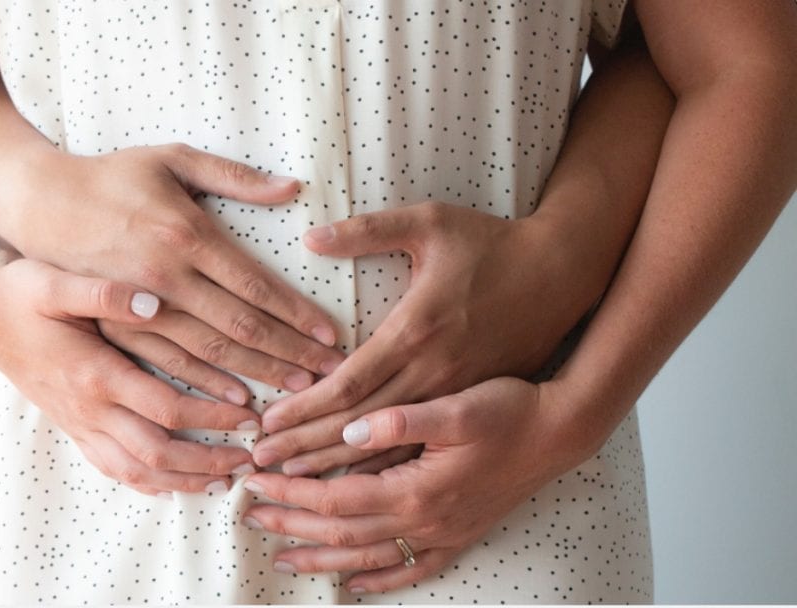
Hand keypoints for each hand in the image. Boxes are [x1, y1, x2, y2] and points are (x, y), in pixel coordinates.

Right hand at [0, 257, 259, 495]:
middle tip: (249, 461)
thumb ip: (105, 294)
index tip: (251, 414)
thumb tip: (154, 301)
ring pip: (135, 471)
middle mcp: (88, 408)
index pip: (167, 408)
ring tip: (221, 482)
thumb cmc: (18, 293)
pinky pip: (110, 467)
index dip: (213, 417)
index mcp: (95, 373)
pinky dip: (145, 482)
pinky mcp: (70, 425)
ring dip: (182, 481)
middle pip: (157, 453)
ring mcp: (77, 422)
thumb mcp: (56, 282)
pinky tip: (170, 484)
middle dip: (207, 462)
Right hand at [7, 143, 345, 402]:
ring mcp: (138, 309)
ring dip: (256, 376)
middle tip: (329, 375)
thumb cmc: (110, 176)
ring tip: (295, 395)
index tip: (331, 335)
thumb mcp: (170, 158)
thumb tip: (292, 187)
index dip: (297, 314)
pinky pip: (166, 367)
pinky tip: (236, 403)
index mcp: (185, 235)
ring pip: (207, 356)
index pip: (255, 286)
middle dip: (289, 354)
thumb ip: (233, 175)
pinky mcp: (116, 327)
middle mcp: (165, 279)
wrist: (37, 204)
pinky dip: (203, 389)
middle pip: (239, 329)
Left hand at [241, 377, 583, 593]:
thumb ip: (400, 421)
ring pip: (368, 557)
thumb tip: (350, 429)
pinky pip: (412, 569)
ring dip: (323, 557)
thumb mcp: (455, 406)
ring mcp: (442, 534)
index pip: (335, 497)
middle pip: (342, 532)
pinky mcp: (459, 536)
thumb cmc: (509, 412)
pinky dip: (380, 580)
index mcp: (415, 488)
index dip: (291, 491)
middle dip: (293, 523)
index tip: (256, 481)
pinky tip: (356, 585)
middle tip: (251, 516)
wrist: (560, 433)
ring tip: (284, 558)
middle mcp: (424, 520)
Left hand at [253, 202, 589, 473]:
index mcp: (415, 331)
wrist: (563, 275)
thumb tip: (311, 237)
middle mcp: (432, 372)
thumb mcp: (431, 221)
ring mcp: (454, 394)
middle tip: (259, 464)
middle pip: (356, 425)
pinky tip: (355, 486)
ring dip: (337, 467)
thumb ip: (368, 230)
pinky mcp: (470, 402)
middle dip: (304, 447)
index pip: (346, 384)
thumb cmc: (492, 244)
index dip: (301, 409)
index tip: (265, 425)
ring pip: (387, 446)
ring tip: (292, 483)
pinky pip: (421, 447)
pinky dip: (383, 468)